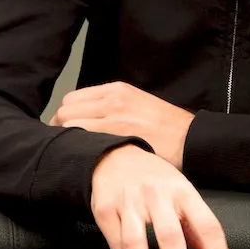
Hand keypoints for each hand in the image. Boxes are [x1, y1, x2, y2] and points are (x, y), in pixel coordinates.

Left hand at [49, 81, 193, 168]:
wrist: (190, 139)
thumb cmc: (166, 128)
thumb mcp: (138, 104)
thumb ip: (112, 108)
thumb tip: (87, 120)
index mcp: (117, 90)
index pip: (72, 99)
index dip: (65, 117)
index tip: (65, 132)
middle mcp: (112, 99)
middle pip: (66, 110)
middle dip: (60, 128)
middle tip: (65, 146)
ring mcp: (114, 117)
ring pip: (68, 124)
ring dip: (65, 139)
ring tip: (72, 154)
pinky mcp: (117, 136)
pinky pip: (81, 138)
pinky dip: (76, 148)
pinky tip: (82, 158)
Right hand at [91, 144, 232, 248]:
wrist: (116, 157)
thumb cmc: (155, 179)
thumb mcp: (180, 191)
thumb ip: (192, 224)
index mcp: (182, 190)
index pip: (206, 225)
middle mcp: (156, 194)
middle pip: (170, 236)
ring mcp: (129, 201)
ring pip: (137, 244)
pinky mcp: (105, 209)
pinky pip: (116, 245)